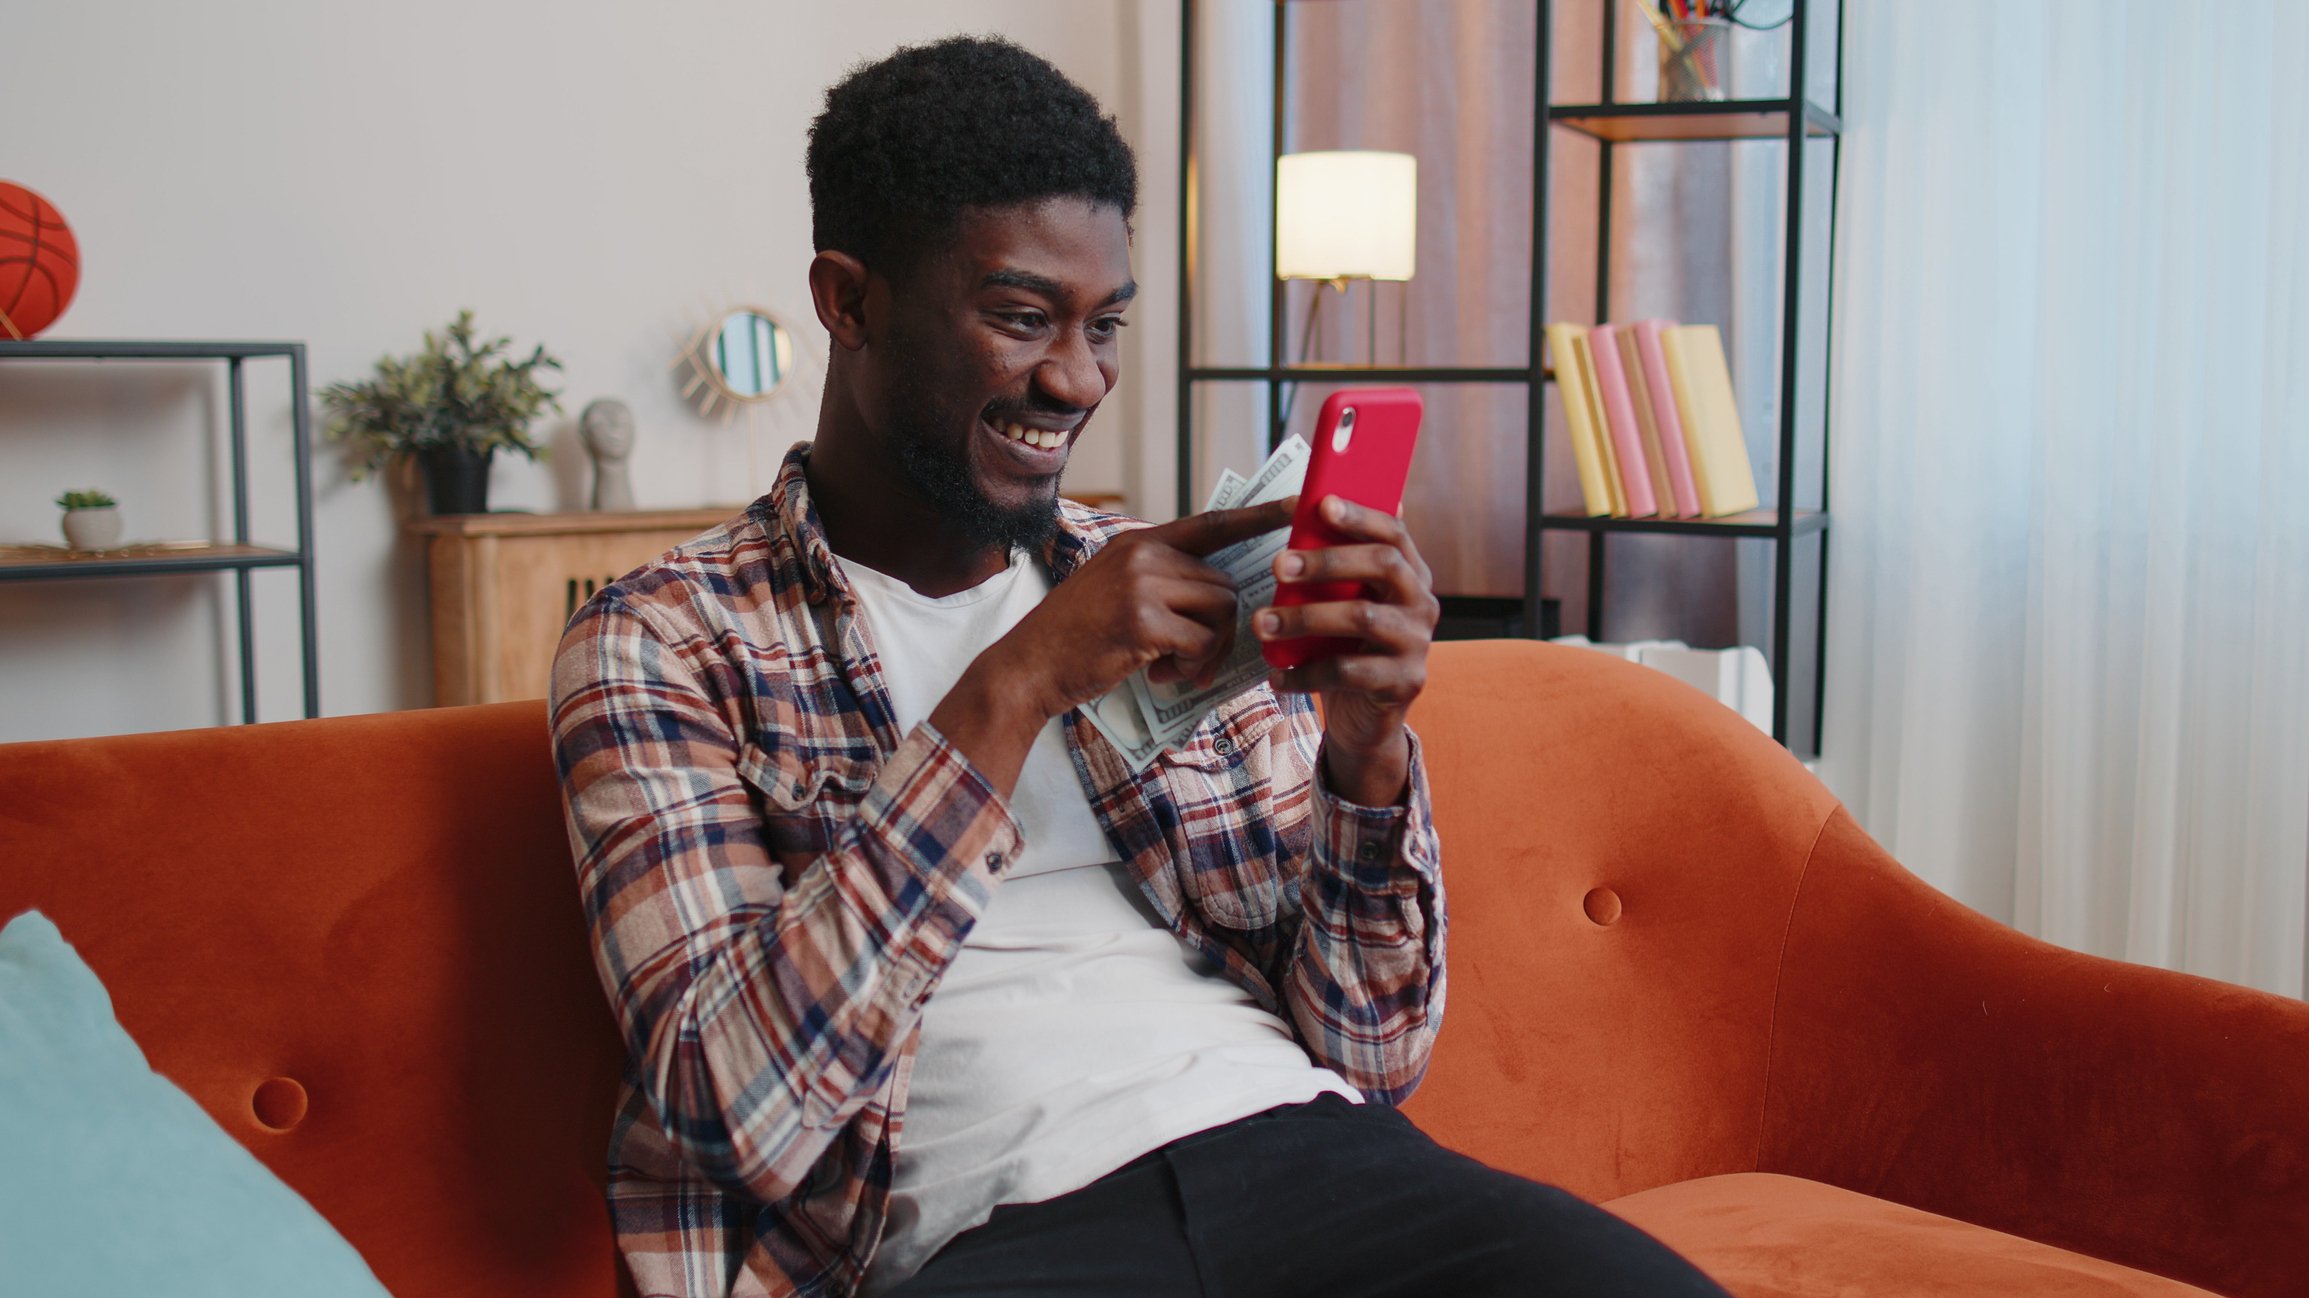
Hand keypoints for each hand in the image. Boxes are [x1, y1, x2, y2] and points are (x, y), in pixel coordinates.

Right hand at [980, 497, 1297, 718]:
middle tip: (1194, 658)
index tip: (1296, 504)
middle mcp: (1143, 554)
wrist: (1029, 665)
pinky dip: (1192, 666)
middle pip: (1224, 584)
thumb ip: (1162, 581)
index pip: (1212, 522)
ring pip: (1221, 611)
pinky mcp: (1143, 620)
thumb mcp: (1116, 590)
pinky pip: (1202, 641)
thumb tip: (1224, 597)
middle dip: (1221, 628)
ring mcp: (1142, 584)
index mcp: (1139, 542)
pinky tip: (1162, 675)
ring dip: (1209, 649)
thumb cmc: (1077, 637)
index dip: (1258, 515)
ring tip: (1178, 666)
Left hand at [1255, 496, 1437, 805]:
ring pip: (1362, 618)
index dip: (1361, 516)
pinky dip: (1305, 672)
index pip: (1394, 533)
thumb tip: (1314, 507)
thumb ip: (1336, 569)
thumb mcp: (1341, 604)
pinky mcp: (1403, 682)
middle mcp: (1422, 604)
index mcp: (1410, 575)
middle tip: (1278, 565)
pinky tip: (1275, 674)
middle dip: (1328, 561)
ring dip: (1305, 617)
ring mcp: (1417, 644)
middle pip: (1384, 566)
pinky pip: (1348, 671)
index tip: (1322, 505)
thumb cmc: (1345, 648)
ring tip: (1262, 623)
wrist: (1363, 718)